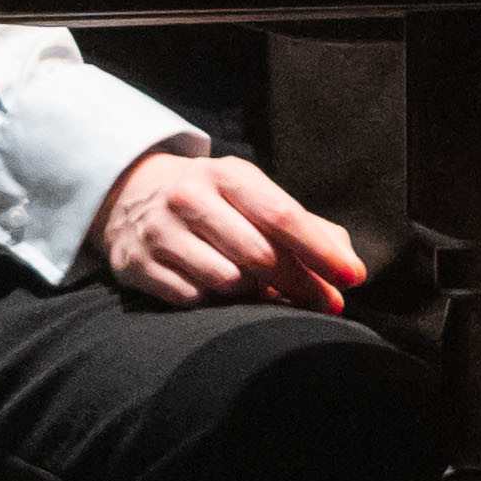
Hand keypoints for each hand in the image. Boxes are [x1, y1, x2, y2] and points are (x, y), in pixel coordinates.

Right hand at [92, 145, 366, 311]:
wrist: (129, 194)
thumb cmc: (214, 201)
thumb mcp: (253, 195)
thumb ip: (305, 226)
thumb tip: (349, 266)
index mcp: (227, 175)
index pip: (282, 215)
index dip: (320, 251)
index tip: (352, 278)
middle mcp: (189, 198)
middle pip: (258, 254)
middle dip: (302, 284)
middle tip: (329, 304)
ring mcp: (160, 232)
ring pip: (227, 281)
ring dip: (258, 296)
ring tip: (271, 295)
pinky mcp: (137, 266)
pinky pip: (193, 300)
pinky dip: (218, 305)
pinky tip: (228, 299)